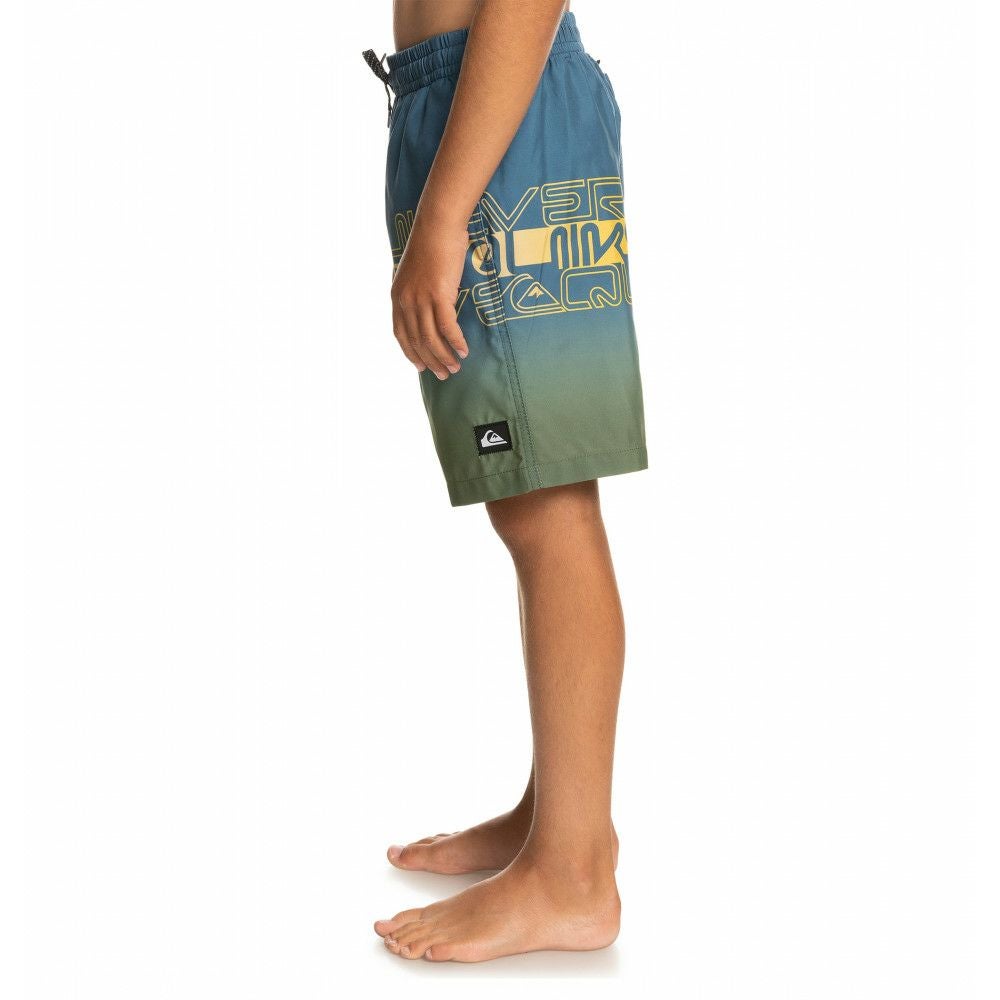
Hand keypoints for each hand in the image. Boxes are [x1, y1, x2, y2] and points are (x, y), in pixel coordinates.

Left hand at [391, 212, 470, 379]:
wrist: (437, 225)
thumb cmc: (432, 244)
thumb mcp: (417, 272)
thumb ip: (418, 292)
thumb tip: (429, 307)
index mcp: (397, 297)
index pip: (400, 334)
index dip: (411, 353)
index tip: (421, 367)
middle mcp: (406, 301)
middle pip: (417, 341)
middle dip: (431, 361)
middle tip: (444, 375)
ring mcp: (421, 299)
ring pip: (431, 338)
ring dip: (444, 356)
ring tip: (455, 367)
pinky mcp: (438, 295)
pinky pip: (447, 327)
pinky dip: (455, 342)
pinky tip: (464, 351)